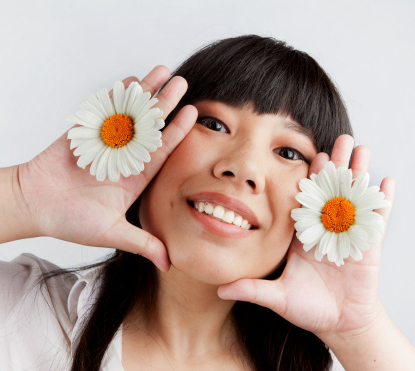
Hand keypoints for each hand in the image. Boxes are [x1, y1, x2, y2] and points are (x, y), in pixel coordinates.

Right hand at [17, 66, 196, 270]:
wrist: (33, 205)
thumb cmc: (69, 221)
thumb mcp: (110, 233)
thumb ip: (141, 243)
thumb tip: (170, 263)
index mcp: (135, 178)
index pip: (162, 151)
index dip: (177, 133)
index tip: (193, 116)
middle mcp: (125, 157)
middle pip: (150, 127)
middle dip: (166, 105)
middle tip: (183, 84)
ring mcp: (105, 143)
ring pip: (130, 113)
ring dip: (146, 93)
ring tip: (163, 72)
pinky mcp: (85, 133)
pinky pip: (103, 110)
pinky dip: (116, 95)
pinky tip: (132, 80)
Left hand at [218, 134, 395, 337]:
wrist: (339, 325)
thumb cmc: (309, 309)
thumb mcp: (277, 297)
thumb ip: (251, 290)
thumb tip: (219, 289)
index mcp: (304, 236)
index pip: (306, 201)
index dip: (309, 179)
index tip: (309, 156)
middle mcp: (326, 230)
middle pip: (332, 192)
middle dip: (336, 166)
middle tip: (339, 140)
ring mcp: (349, 236)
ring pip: (354, 199)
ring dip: (358, 174)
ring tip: (361, 150)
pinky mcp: (368, 248)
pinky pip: (377, 221)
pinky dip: (383, 202)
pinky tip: (387, 183)